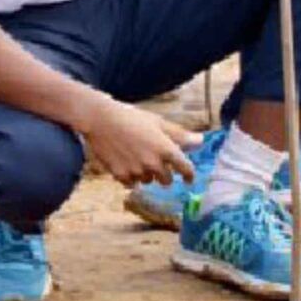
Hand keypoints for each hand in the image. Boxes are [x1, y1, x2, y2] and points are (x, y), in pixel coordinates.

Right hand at [78, 98, 199, 187]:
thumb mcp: (157, 122)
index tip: (188, 178)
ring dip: (146, 174)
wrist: (99, 119)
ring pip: (148, 181)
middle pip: (167, 180)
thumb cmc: (130, 117)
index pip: (185, 169)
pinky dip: (131, 176)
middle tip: (154, 161)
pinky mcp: (121, 176)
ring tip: (135, 157)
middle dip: (164, 173)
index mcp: (166, 149)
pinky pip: (132, 183)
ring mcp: (137, 171)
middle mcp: (153, 163)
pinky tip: (124, 162)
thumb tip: (201, 141)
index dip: (189, 175)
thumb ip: (179, 134)